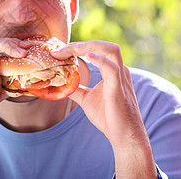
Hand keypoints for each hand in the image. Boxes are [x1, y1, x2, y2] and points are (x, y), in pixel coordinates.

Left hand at [51, 40, 156, 177]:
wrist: (124, 136)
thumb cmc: (109, 117)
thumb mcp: (86, 99)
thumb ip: (75, 88)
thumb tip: (59, 83)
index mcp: (111, 70)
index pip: (94, 49)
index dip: (75, 48)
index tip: (57, 52)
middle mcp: (118, 69)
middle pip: (102, 45)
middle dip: (80, 44)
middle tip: (59, 50)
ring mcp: (120, 77)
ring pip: (111, 50)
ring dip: (89, 46)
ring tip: (71, 50)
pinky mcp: (119, 88)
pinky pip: (112, 68)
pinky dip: (100, 59)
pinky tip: (87, 56)